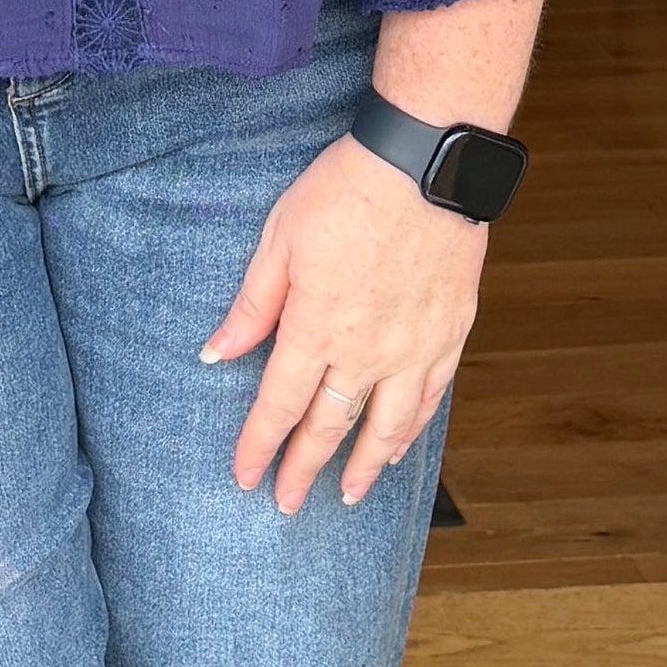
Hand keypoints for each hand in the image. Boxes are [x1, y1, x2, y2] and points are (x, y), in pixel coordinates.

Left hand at [203, 137, 487, 512]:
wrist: (425, 164)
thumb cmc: (346, 191)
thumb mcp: (279, 242)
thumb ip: (251, 307)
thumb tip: (216, 354)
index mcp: (315, 328)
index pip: (279, 407)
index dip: (258, 447)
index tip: (244, 476)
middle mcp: (366, 351)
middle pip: (328, 427)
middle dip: (303, 469)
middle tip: (286, 503)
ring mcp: (413, 347)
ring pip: (386, 426)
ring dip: (362, 466)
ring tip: (346, 495)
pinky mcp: (450, 333)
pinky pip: (430, 398)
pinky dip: (412, 430)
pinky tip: (398, 447)